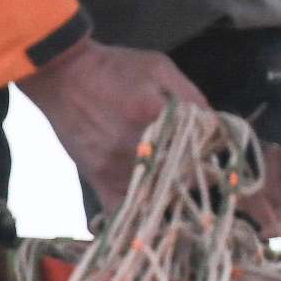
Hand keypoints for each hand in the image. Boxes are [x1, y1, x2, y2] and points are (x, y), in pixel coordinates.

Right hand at [21, 38, 207, 212]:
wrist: (63, 75)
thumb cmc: (114, 68)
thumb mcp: (159, 68)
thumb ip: (191, 96)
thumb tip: (217, 125)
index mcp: (155, 114)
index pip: (200, 146)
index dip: (213, 153)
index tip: (217, 153)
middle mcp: (136, 145)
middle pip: (183, 175)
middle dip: (198, 174)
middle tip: (202, 170)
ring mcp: (115, 166)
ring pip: (158, 195)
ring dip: (173, 192)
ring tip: (179, 184)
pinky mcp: (97, 178)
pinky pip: (120, 210)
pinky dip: (138, 213)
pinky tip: (152, 208)